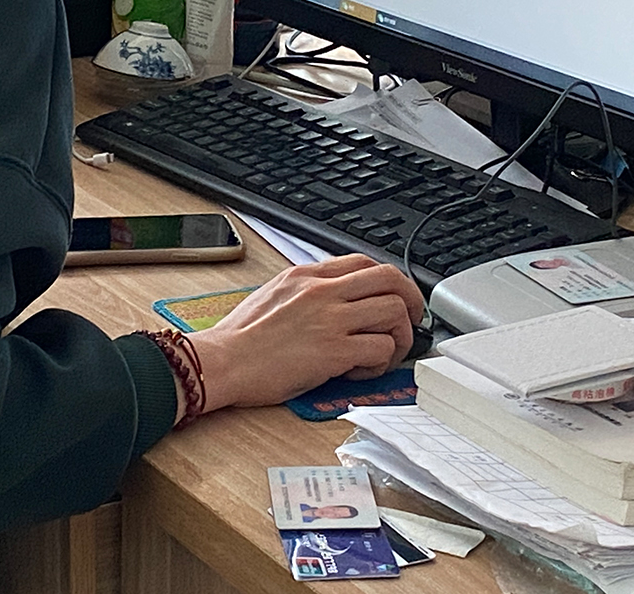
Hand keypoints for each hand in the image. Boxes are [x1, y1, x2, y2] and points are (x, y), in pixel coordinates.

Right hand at [191, 255, 423, 411]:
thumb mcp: (274, 294)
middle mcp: (322, 291)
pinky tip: (363, 370)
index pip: (364, 261)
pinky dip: (381, 362)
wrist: (222, 361)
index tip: (394, 297)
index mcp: (307, 274)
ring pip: (394, 312)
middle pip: (390, 279)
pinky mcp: (334, 351)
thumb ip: (306, 291)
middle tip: (411, 321)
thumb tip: (334, 299)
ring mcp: (330, 319)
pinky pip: (380, 348)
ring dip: (400, 335)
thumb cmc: (240, 338)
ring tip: (386, 352)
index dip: (389, 279)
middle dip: (411, 300)